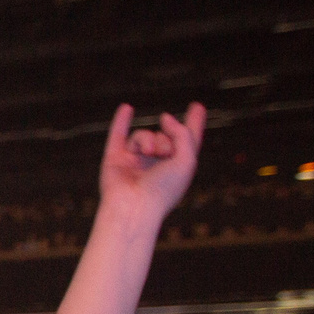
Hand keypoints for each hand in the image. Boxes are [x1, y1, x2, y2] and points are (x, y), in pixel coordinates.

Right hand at [94, 102, 204, 227]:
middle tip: (164, 153)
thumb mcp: (186, 159)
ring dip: (148, 139)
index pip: (188, 140)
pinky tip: (127, 108)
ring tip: (149, 152)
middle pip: (165, 136)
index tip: (197, 106)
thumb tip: (164, 118)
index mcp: (177, 167)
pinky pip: (117, 135)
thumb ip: (182, 133)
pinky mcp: (115, 159)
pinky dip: (121, 121)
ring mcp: (135, 161)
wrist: (134, 206)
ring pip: (144, 136)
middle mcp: (157, 163)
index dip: (194, 123)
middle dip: (167, 139)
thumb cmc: (164, 190)